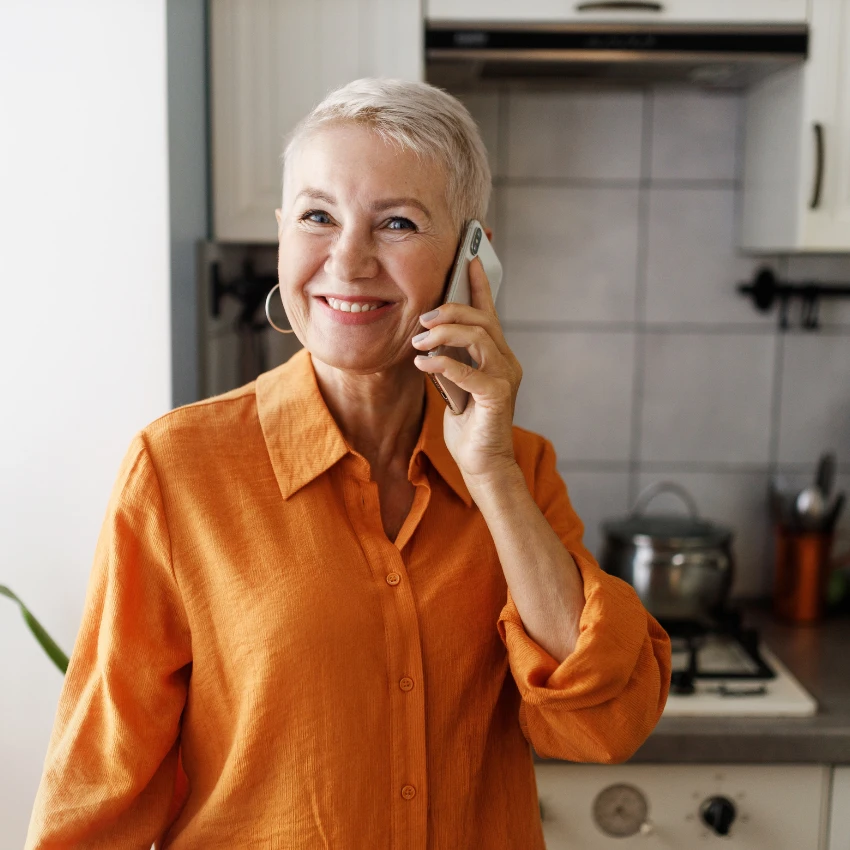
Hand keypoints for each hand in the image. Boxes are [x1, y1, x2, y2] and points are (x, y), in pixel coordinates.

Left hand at [412, 257, 522, 483]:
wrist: (482, 463)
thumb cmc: (467, 424)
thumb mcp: (453, 383)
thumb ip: (449, 359)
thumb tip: (427, 336)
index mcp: (497, 355)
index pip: (488, 313)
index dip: (479, 285)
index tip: (469, 259)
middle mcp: (506, 361)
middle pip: (482, 320)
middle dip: (451, 311)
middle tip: (423, 320)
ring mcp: (506, 378)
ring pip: (478, 338)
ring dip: (445, 334)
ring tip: (420, 342)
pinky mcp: (498, 397)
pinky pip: (470, 371)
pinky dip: (444, 364)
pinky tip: (423, 365)